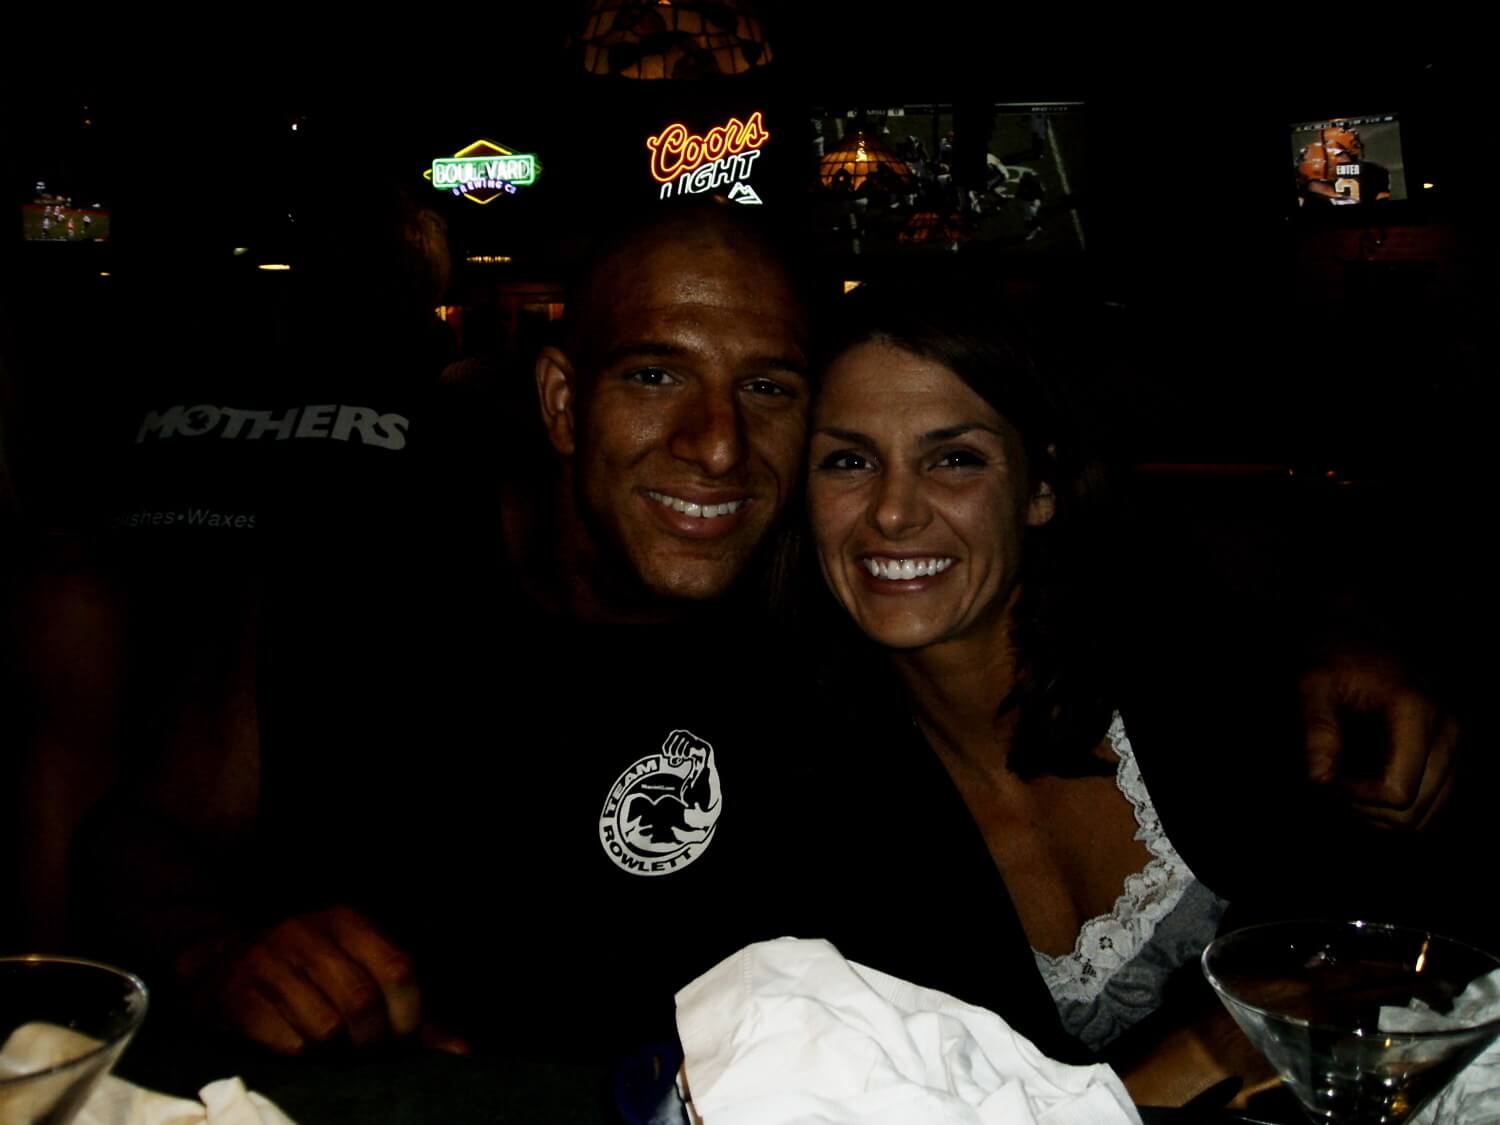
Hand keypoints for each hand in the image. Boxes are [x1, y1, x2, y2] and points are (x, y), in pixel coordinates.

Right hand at [211, 906, 421, 1054]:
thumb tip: (461, 1052)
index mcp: (347, 920)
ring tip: (324, 1041)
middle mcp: (307, 931)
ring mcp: (268, 958)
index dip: (407, 1015)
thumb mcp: (358, 973)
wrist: (219, 959)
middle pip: (362, 1002)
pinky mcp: (236, 992)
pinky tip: (290, 1040)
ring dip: (330, 1048)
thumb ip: (410, 1013)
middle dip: (370, 1041)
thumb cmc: (308, 974)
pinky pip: (284, 1041)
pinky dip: (295, 1052)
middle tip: (364, 1052)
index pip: (398, 969)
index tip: (400, 1037)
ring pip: (324, 1026)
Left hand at [1301, 653, 1459, 830]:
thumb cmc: (1336, 657)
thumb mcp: (1314, 682)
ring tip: (1346, 782)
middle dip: (1366, 808)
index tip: (1327, 776)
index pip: (1398, 792)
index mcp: (1417, 713)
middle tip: (1332, 781)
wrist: (1363, 632)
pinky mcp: (1454, 753)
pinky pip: (1432, 804)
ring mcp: (1457, 744)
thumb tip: (1319, 779)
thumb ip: (1318, 727)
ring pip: (1425, 815)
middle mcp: (1448, 732)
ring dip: (1381, 812)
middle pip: (1413, 811)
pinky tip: (1364, 784)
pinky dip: (1396, 807)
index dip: (1356, 796)